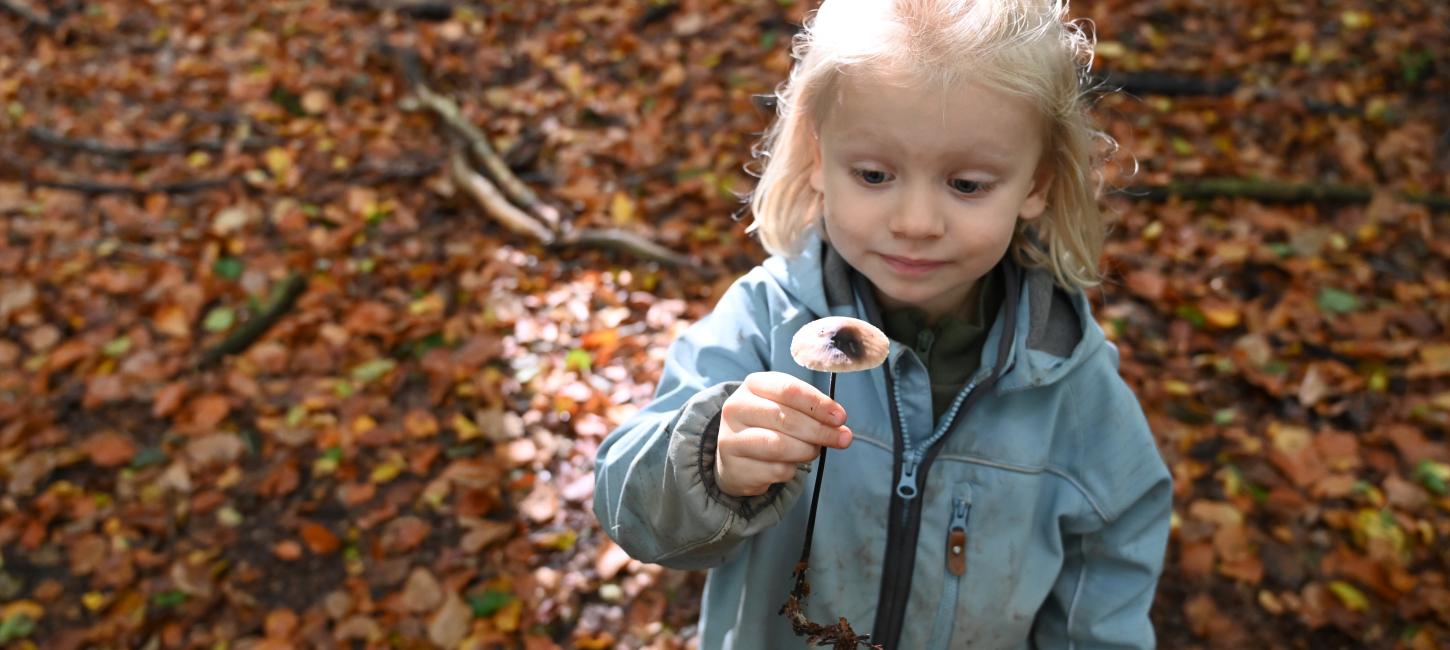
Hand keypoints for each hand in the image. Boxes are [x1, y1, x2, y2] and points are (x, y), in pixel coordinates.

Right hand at [714, 372, 852, 496]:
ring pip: (779, 446)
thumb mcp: (784, 405)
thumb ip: (810, 410)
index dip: (818, 404)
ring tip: (814, 451)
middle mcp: (737, 408)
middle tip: (843, 439)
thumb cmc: (767, 423)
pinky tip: (790, 463)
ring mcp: (731, 439)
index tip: (841, 417)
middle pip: (785, 418)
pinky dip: (792, 469)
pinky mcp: (735, 467)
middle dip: (820, 430)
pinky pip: (776, 470)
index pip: (788, 389)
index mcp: (753, 385)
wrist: (734, 453)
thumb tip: (840, 425)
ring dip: (807, 451)